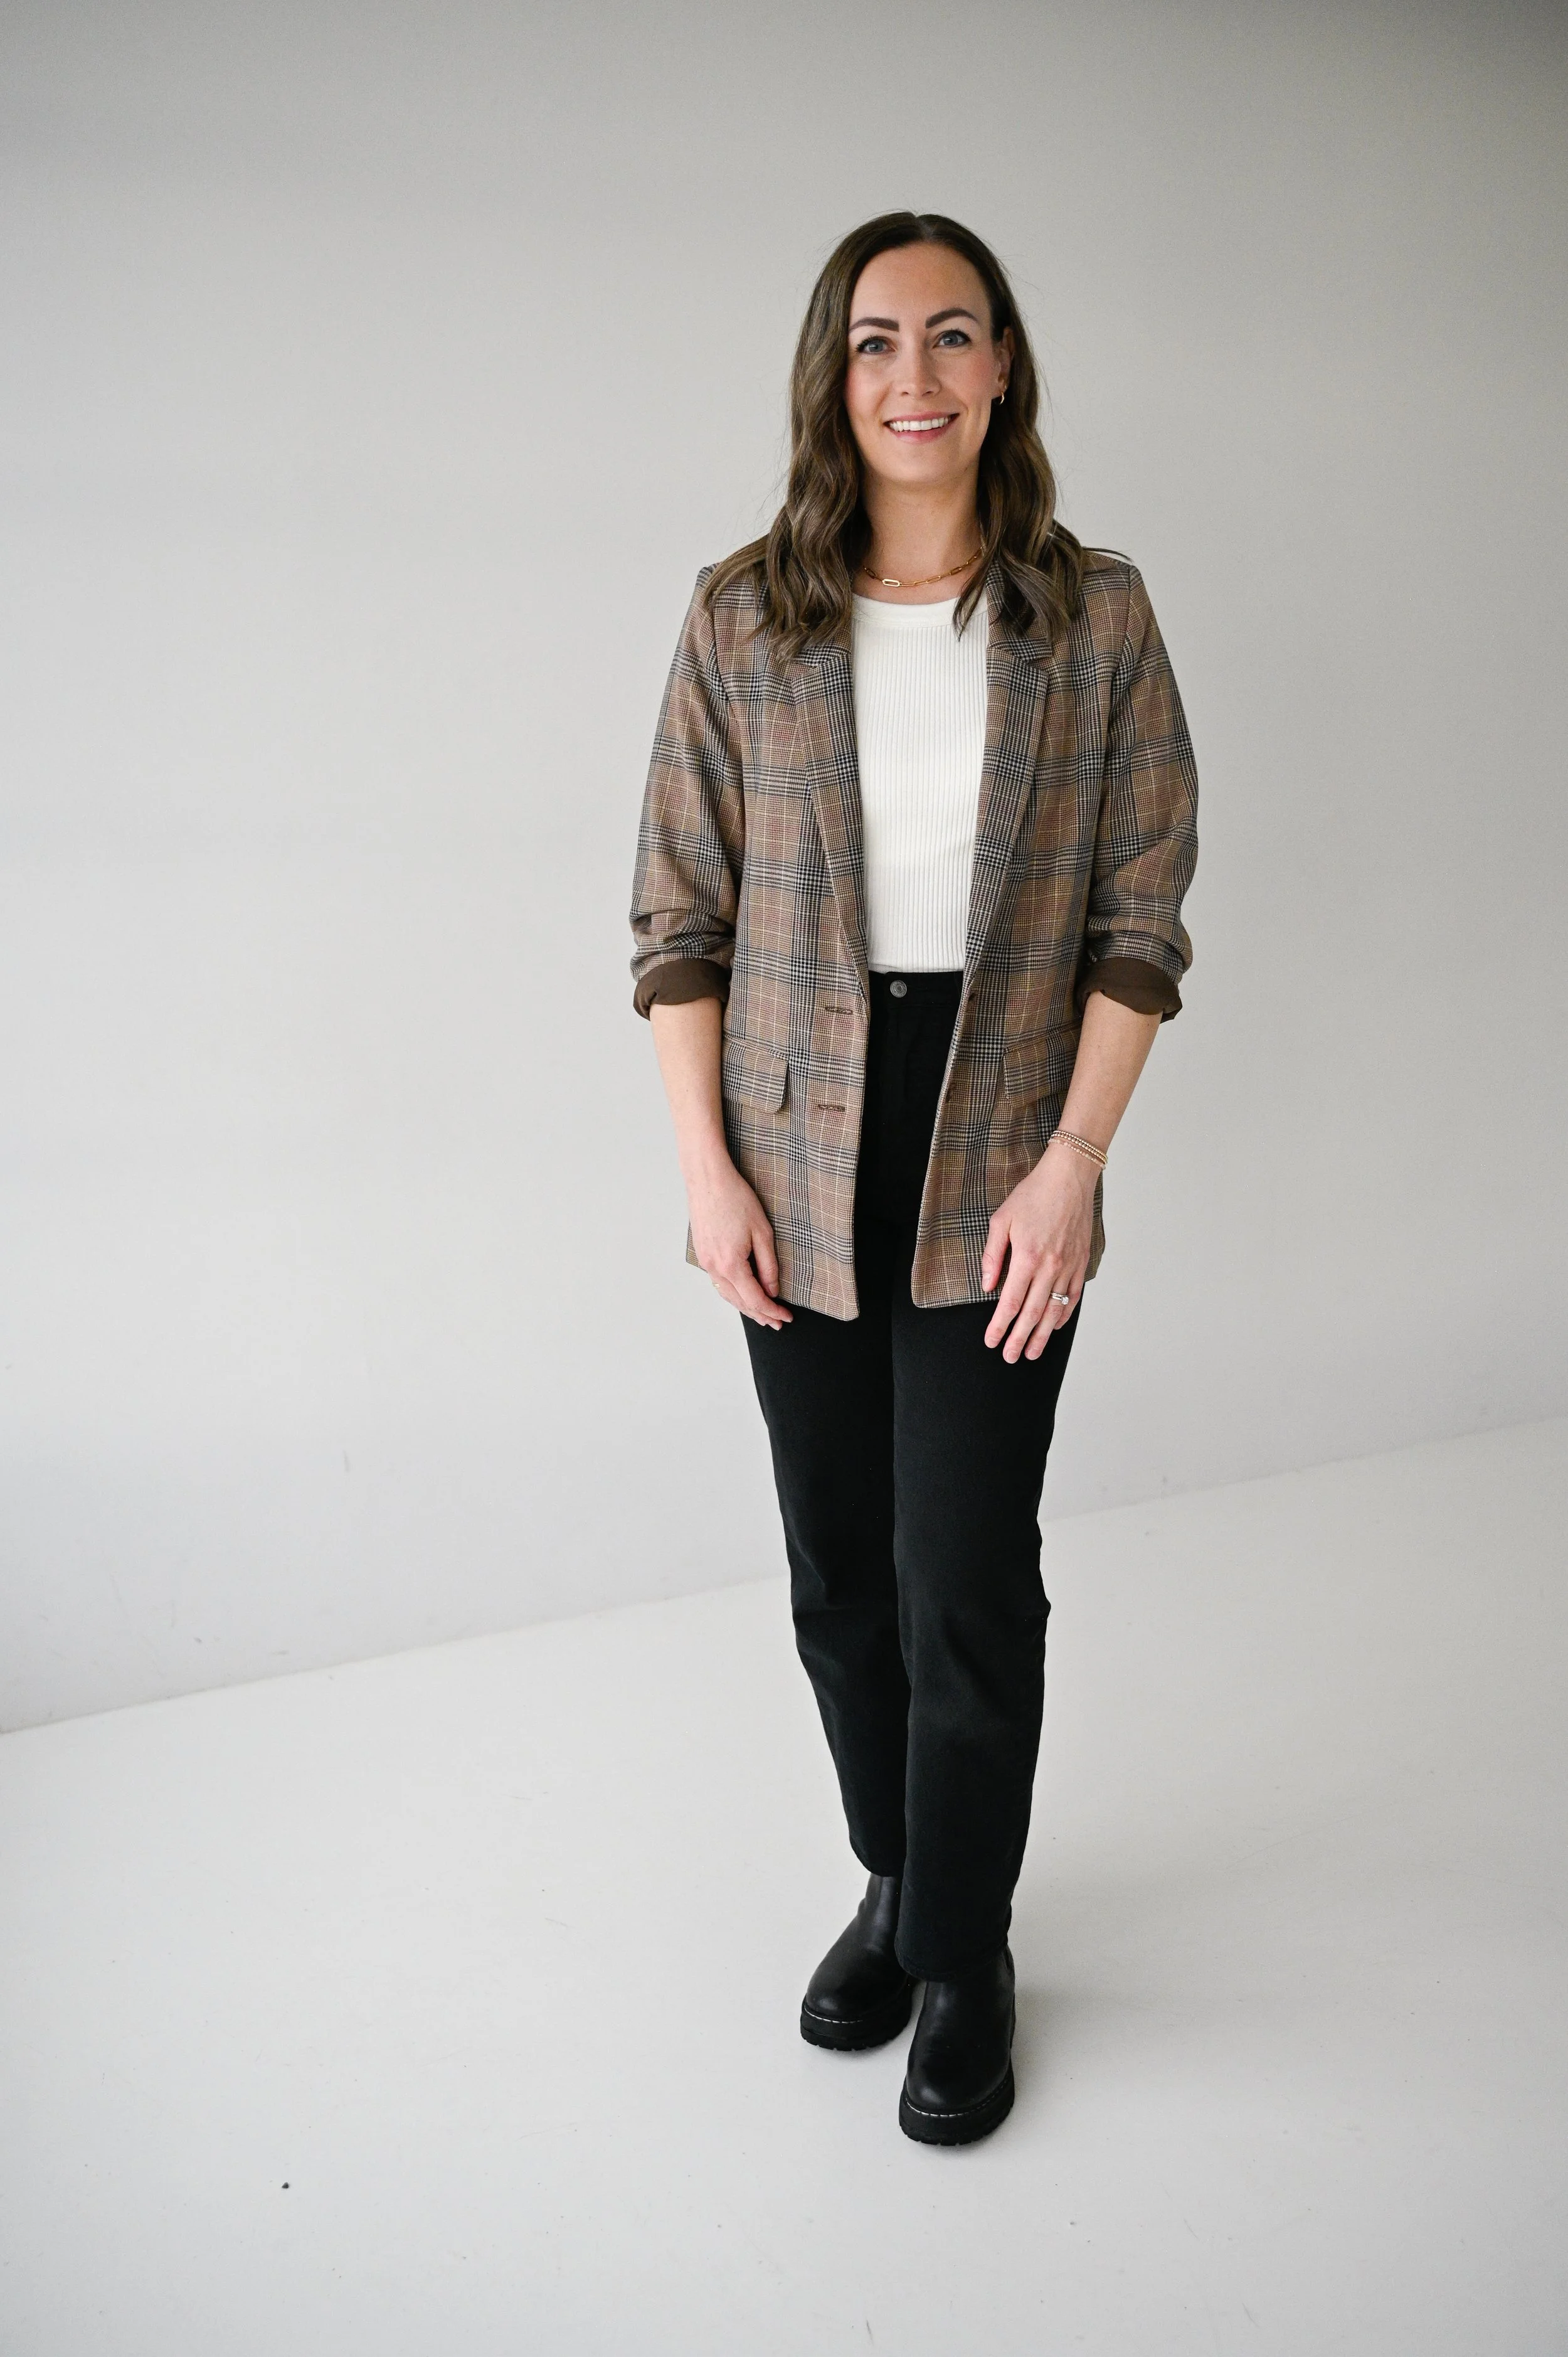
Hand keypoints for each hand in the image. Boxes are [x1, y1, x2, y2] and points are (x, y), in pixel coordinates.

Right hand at [686, 1152, 792, 1329]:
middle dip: (759, 1315)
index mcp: (731, 1265)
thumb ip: (768, 1266)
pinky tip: (741, 1294)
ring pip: (726, 1294)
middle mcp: (714, 1268)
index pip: (755, 1299)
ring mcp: (705, 1261)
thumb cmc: (735, 1199)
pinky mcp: (702, 1253)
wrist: (708, 1179)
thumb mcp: (762, 1233)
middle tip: (776, 1323)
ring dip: (745, 1307)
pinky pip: (718, 1282)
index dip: (772, 1311)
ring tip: (761, 1314)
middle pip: (739, 1302)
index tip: (786, 1317)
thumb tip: (772, 1290)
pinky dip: (732, 1293)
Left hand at [980, 1139, 1094, 1361]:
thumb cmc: (1033, 1195)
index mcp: (1027, 1257)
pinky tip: (1054, 1326)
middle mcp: (1050, 1267)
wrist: (1069, 1178)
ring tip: (1033, 1353)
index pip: (1010, 1302)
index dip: (1000, 1326)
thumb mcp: (1001, 1220)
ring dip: (1042, 1335)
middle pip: (1032, 1313)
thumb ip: (993, 1256)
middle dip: (1020, 1339)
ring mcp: (1068, 1266)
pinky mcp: (1081, 1262)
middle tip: (1011, 1357)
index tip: (992, 1341)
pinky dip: (1064, 1314)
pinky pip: (1073, 1296)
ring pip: (1054, 1310)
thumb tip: (987, 1285)